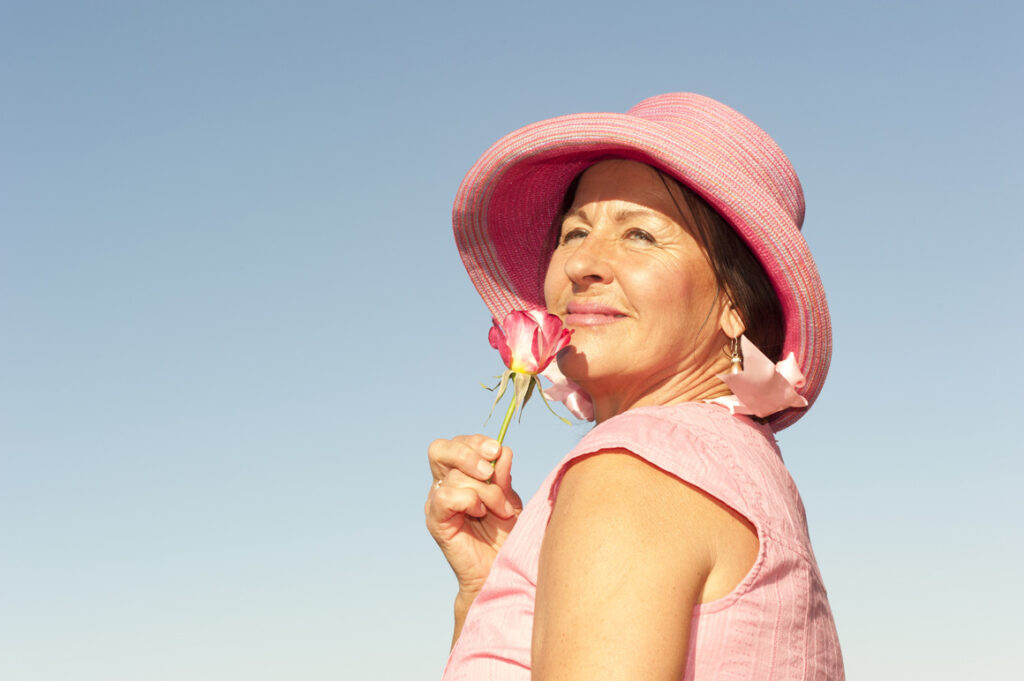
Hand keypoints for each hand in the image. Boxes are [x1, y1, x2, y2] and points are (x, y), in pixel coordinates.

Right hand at [425, 435, 521, 595]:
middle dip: (468, 452)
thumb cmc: (505, 534)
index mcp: (460, 474)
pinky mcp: (436, 521)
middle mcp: (444, 484)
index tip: (496, 450)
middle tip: (489, 470)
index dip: (476, 442)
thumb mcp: (508, 498)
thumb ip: (502, 476)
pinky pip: (446, 497)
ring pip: (454, 476)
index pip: (457, 444)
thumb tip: (503, 451)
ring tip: (500, 509)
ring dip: (485, 490)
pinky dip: (469, 500)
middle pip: (439, 449)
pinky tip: (480, 513)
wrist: (500, 569)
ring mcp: (437, 502)